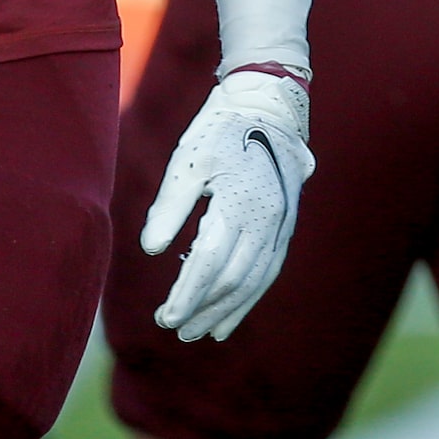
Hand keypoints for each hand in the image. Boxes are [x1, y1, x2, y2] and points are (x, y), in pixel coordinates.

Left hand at [138, 68, 313, 340]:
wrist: (269, 106)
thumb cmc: (221, 131)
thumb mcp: (189, 160)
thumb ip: (170, 205)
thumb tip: (152, 249)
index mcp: (239, 203)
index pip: (209, 262)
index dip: (187, 294)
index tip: (165, 317)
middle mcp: (267, 219)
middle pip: (233, 279)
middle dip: (203, 308)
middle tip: (174, 328)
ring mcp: (281, 224)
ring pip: (254, 281)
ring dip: (227, 310)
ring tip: (202, 333)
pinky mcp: (286, 225)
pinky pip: (268, 271)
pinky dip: (250, 297)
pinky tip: (231, 316)